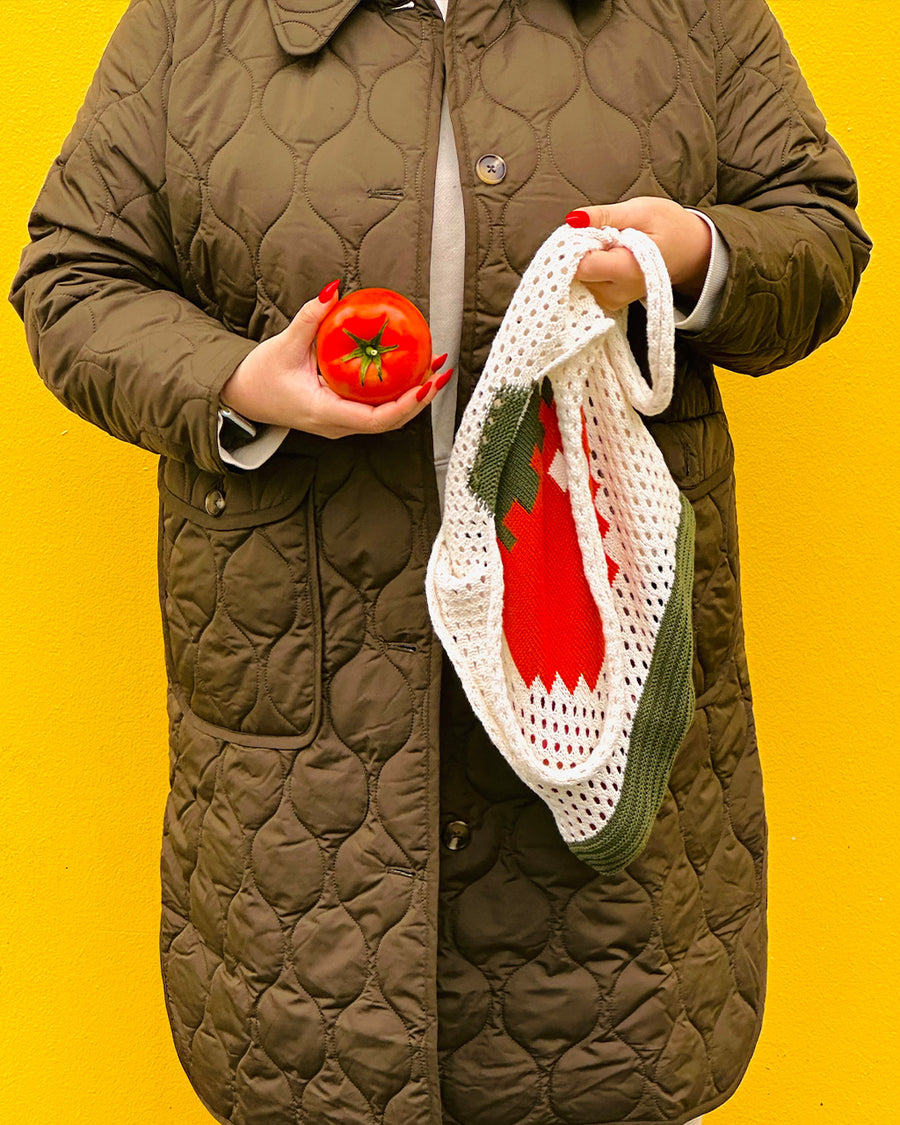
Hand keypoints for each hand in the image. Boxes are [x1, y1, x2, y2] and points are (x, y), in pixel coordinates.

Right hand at [220, 282, 451, 437]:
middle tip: (441, 371)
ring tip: (434, 368)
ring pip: (386, 417)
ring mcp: (341, 423)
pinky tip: (410, 370)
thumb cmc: (259, 376)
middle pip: (390, 421)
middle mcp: (338, 425)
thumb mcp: (284, 345)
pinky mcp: (342, 414)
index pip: (376, 419)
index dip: (406, 405)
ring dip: (413, 395)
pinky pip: (376, 408)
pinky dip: (396, 392)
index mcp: (325, 414)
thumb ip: (309, 317)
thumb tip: (332, 288)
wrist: (240, 396)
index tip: (426, 385)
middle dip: (420, 398)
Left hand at [566, 198, 711, 311]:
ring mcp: (612, 301)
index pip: (581, 266)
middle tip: (599, 235)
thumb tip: (573, 219)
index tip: (583, 231)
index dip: (574, 246)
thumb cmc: (670, 227)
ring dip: (584, 261)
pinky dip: (589, 270)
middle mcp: (616, 293)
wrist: (691, 252)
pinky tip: (605, 258)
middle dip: (578, 252)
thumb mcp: (640, 211)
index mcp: (625, 270)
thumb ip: (604, 216)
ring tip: (607, 246)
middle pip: (576, 275)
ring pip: (578, 281)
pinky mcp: (608, 303)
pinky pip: (585, 286)